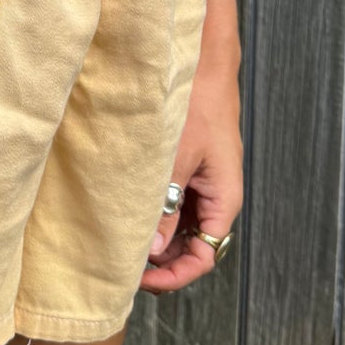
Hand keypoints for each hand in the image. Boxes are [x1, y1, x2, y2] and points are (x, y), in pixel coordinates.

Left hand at [141, 59, 242, 293]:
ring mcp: (202, 187)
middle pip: (192, 249)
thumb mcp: (176, 158)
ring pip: (181, 231)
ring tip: (121, 241)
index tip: (139, 278)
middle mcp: (216, 199)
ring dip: (155, 240)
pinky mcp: (190, 174)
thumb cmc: (198, 105)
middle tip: (122, 264)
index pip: (204, 258)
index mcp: (223, 200)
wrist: (203, 66)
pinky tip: (129, 215)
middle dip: (161, 262)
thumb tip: (153, 251)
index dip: (173, 276)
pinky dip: (154, 216)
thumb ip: (165, 206)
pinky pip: (174, 207)